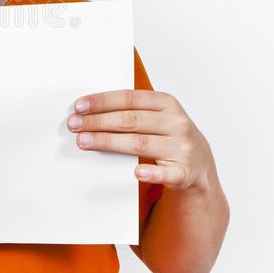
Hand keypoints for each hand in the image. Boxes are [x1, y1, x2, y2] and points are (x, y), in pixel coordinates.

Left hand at [66, 90, 214, 190]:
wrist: (199, 166)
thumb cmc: (167, 136)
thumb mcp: (156, 117)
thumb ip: (130, 110)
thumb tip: (88, 110)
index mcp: (167, 103)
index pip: (129, 98)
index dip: (102, 101)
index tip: (79, 106)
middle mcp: (177, 123)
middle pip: (130, 120)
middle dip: (98, 122)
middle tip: (74, 125)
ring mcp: (183, 148)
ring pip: (140, 143)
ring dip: (108, 142)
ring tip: (83, 141)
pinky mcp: (186, 172)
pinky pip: (167, 174)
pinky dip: (152, 173)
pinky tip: (135, 173)